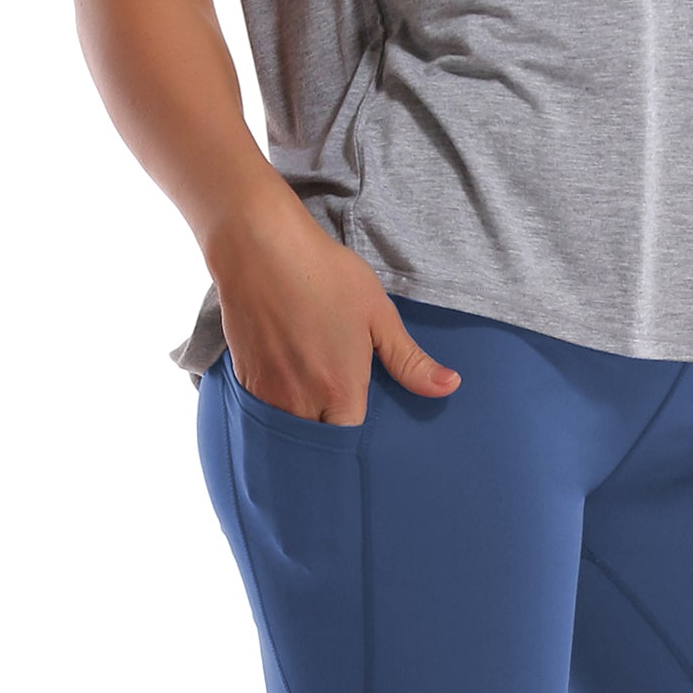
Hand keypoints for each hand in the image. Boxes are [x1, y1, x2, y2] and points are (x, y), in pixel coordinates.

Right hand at [210, 194, 458, 426]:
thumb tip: (448, 387)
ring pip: (288, 432)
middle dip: (329, 436)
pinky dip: (276, 410)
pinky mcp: (244, 380)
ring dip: (302, 426)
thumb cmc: (323, 275)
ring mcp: (268, 393)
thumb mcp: (378, 314)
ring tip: (314, 404)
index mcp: (340, 391)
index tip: (364, 425)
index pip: (351, 443)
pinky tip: (287, 385)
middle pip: (318, 444)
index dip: (359, 442)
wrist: (259, 248)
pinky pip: (263, 413)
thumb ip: (409, 360)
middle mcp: (301, 402)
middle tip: (338, 417)